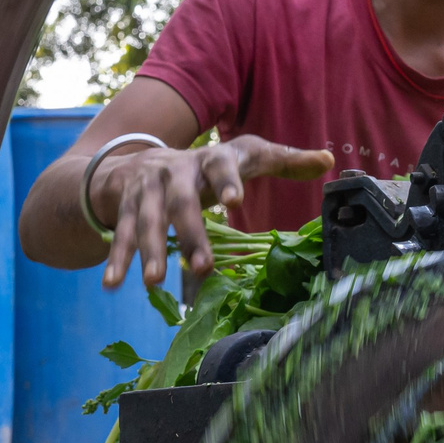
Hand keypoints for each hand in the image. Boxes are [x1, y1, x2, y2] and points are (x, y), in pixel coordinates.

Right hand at [92, 134, 335, 289]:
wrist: (136, 158)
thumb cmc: (205, 168)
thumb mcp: (242, 157)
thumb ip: (283, 160)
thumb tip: (329, 160)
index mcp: (210, 158)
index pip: (221, 165)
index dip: (229, 180)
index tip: (237, 201)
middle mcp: (175, 170)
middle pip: (182, 201)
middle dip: (190, 234)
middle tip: (201, 268)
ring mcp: (147, 188)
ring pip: (148, 221)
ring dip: (150, 252)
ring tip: (153, 284)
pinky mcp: (125, 206)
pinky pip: (121, 235)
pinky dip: (117, 260)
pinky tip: (114, 285)